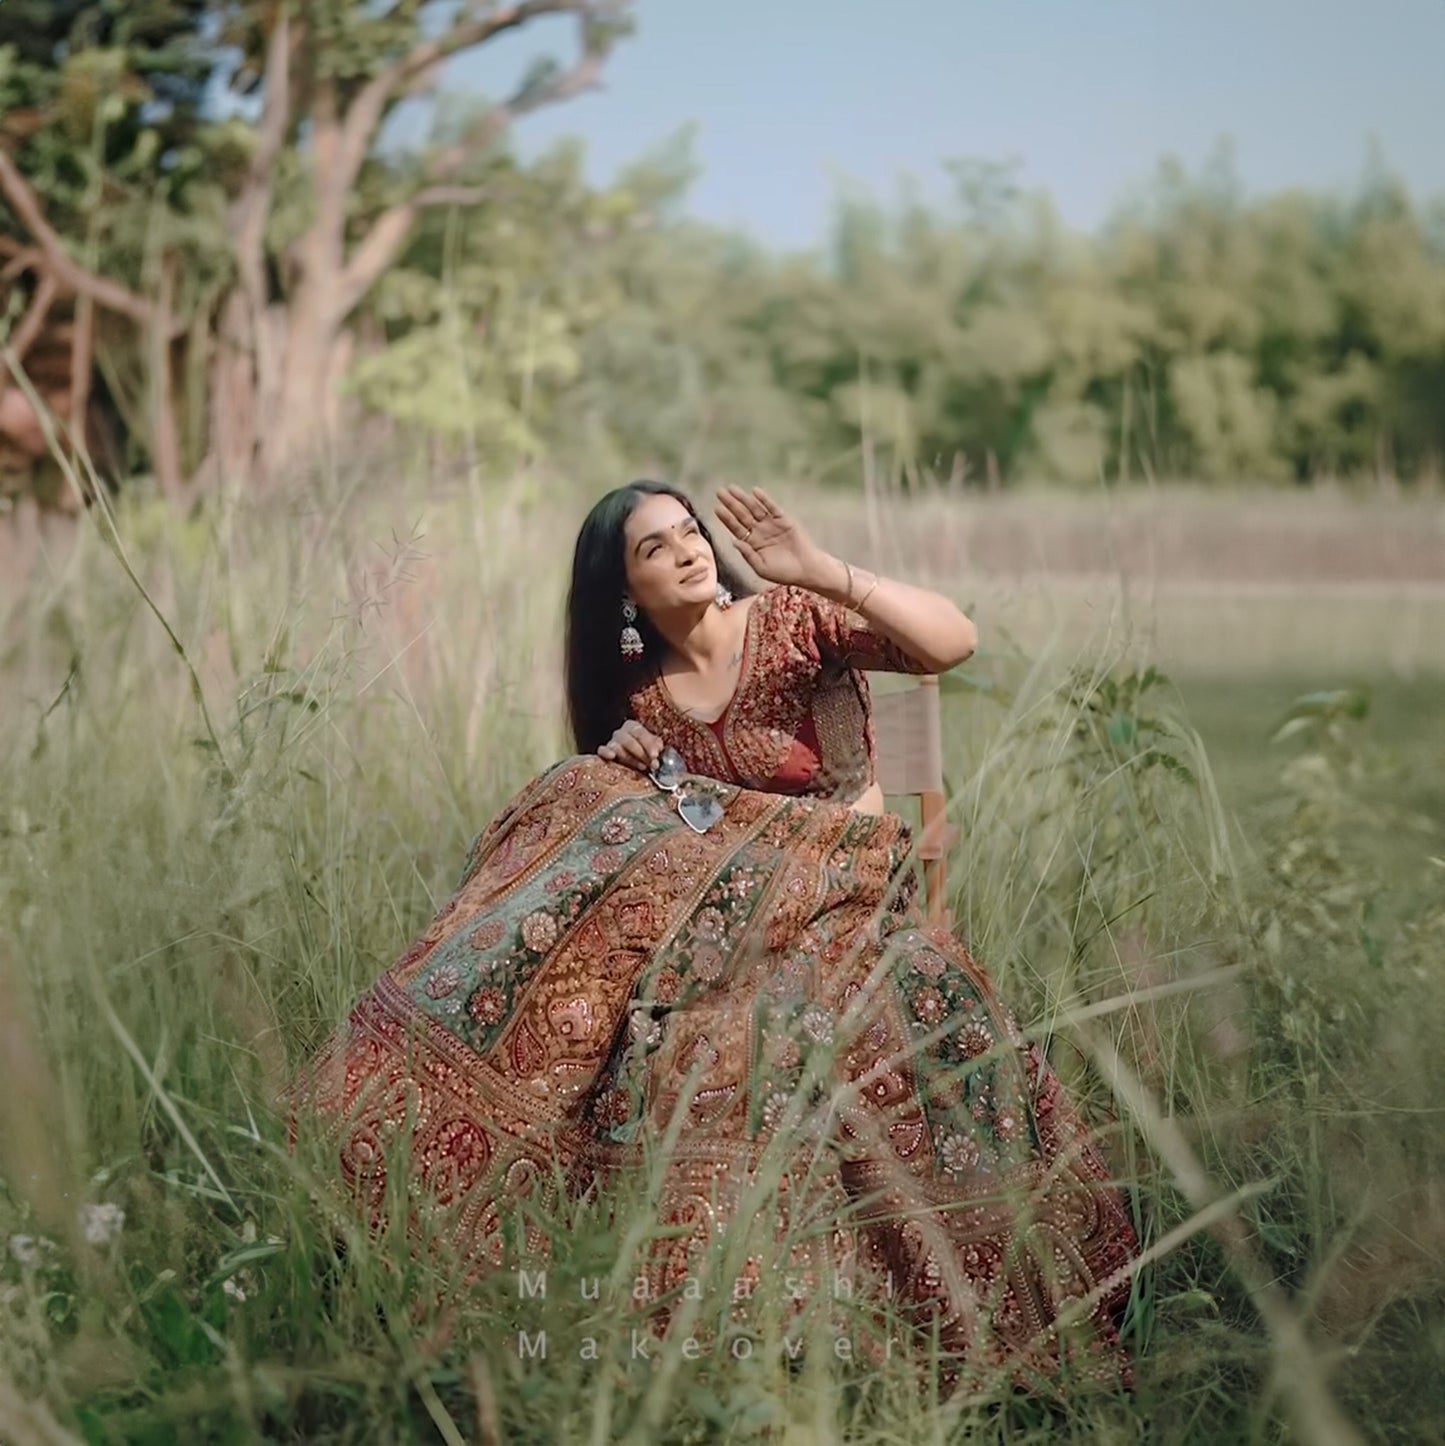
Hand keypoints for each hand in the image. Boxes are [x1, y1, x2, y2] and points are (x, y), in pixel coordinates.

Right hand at [597, 719, 664, 772]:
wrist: (632, 757)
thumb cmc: (643, 750)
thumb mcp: (652, 745)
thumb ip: (656, 745)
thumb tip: (658, 747)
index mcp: (633, 727)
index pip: (639, 732)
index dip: (648, 744)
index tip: (655, 755)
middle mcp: (621, 733)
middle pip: (628, 740)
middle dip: (641, 753)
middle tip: (652, 764)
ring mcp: (611, 742)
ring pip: (617, 747)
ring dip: (630, 758)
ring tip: (642, 767)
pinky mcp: (604, 752)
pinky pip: (601, 750)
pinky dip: (606, 752)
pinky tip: (612, 756)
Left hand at [713, 485, 833, 589]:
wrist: (806, 570)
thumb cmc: (784, 572)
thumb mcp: (762, 568)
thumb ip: (748, 555)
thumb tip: (733, 542)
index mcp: (752, 543)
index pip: (736, 528)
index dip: (726, 518)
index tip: (717, 509)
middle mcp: (760, 531)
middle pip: (742, 515)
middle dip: (731, 504)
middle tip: (719, 492)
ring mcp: (771, 525)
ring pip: (755, 509)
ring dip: (744, 499)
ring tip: (732, 489)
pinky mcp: (784, 520)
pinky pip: (772, 508)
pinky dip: (764, 500)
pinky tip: (755, 492)